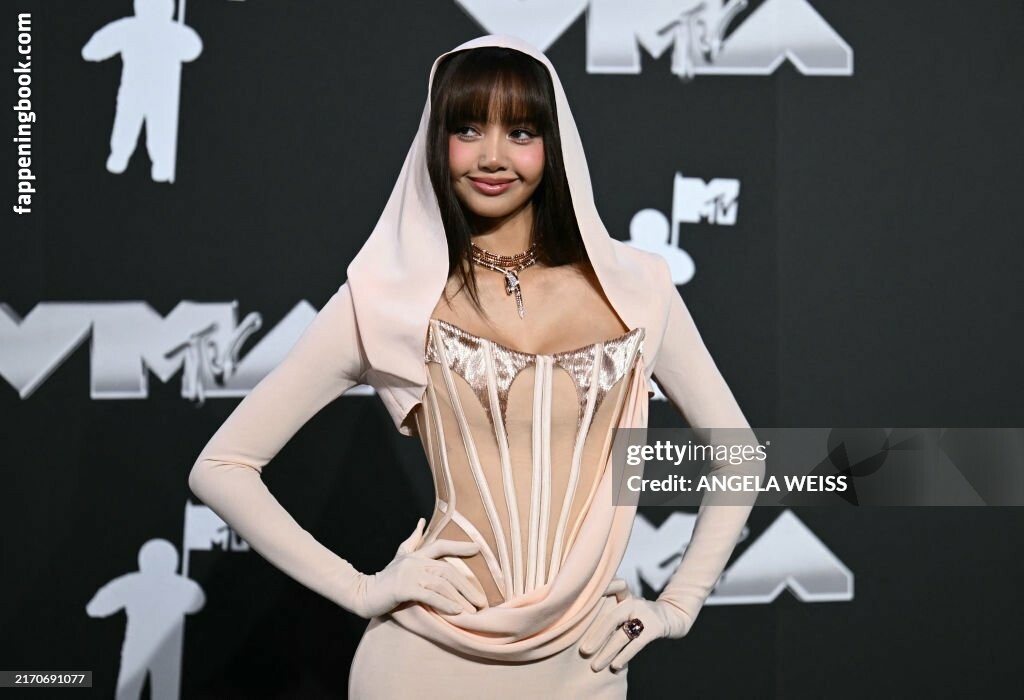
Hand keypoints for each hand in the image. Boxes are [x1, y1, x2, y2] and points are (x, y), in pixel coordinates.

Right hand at [351, 518, 487, 618]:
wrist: (362, 594)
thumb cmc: (384, 578)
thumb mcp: (399, 557)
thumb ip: (412, 541)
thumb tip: (421, 521)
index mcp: (416, 555)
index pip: (441, 546)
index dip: (459, 547)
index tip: (478, 548)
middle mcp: (415, 562)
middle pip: (448, 571)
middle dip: (467, 586)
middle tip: (481, 601)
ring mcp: (409, 574)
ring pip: (442, 584)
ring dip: (460, 599)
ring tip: (472, 611)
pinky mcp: (403, 588)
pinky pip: (430, 596)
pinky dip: (445, 604)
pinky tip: (456, 612)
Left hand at [579, 578, 692, 671]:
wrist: (673, 616)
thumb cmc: (641, 614)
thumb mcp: (627, 607)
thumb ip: (610, 613)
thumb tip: (584, 629)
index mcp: (623, 596)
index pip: (606, 597)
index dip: (593, 606)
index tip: (578, 614)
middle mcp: (633, 602)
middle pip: (611, 619)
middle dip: (596, 636)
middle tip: (584, 651)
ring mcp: (645, 614)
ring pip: (623, 635)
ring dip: (608, 652)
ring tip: (596, 666)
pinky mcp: (654, 627)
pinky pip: (636, 643)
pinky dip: (624, 655)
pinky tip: (615, 666)